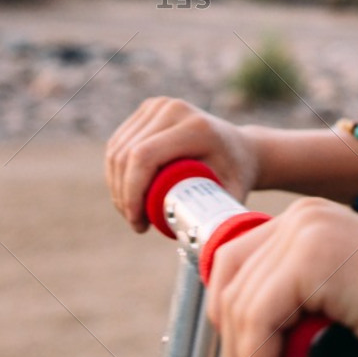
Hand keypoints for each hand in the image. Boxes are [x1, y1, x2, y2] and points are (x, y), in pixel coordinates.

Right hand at [104, 97, 259, 231]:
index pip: (144, 157)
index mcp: (195, 127)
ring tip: (133, 213)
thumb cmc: (237, 176)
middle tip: (137, 223)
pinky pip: (118, 143)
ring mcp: (158, 105)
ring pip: (117, 150)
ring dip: (117, 186)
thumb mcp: (233, 196)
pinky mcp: (148, 109)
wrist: (241, 148)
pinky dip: (116, 171)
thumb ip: (222, 222)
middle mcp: (174, 109)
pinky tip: (126, 193)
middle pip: (126, 155)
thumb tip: (207, 251)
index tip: (138, 223)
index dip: (132, 193)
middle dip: (123, 195)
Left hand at [204, 197, 357, 356]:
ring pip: (240, 309)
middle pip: (227, 282)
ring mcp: (307, 231)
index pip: (231, 261)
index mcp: (307, 217)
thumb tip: (232, 318)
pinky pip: (257, 322)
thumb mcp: (336, 295)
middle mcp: (303, 214)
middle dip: (235, 341)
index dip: (227, 316)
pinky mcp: (311, 260)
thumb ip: (296, 291)